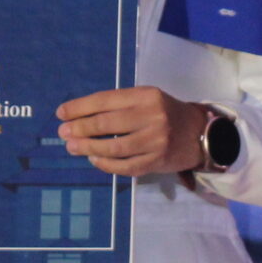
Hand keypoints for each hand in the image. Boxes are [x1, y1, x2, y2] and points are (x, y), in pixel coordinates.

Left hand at [56, 88, 208, 176]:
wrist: (200, 134)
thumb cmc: (165, 112)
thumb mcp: (147, 99)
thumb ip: (119, 105)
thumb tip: (80, 116)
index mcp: (146, 95)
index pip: (105, 100)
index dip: (80, 107)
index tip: (61, 113)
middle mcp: (152, 116)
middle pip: (107, 124)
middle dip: (80, 128)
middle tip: (63, 133)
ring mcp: (155, 141)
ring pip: (114, 147)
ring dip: (88, 148)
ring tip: (72, 147)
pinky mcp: (156, 161)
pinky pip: (125, 166)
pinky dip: (106, 164)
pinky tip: (94, 160)